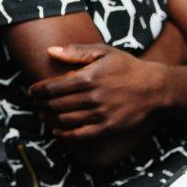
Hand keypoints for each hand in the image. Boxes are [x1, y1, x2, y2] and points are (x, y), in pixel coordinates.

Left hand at [29, 44, 165, 139]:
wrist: (154, 87)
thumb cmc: (125, 66)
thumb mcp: (103, 52)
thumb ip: (75, 52)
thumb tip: (50, 51)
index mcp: (88, 77)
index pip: (53, 87)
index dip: (38, 90)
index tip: (32, 91)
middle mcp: (92, 97)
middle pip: (55, 105)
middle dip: (40, 105)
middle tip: (35, 104)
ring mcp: (100, 114)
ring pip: (64, 121)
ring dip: (48, 119)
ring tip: (43, 115)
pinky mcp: (107, 128)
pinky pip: (79, 135)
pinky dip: (64, 135)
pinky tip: (56, 131)